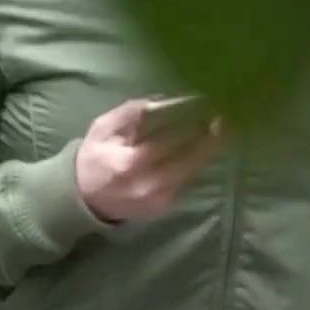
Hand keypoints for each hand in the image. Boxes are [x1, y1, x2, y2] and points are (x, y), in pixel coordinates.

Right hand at [74, 99, 221, 222]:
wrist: (84, 199)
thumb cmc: (94, 157)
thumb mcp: (103, 128)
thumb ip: (130, 113)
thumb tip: (162, 101)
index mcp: (129, 163)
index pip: (169, 141)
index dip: (190, 123)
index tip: (206, 106)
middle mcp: (148, 186)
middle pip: (190, 160)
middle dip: (210, 139)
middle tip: (224, 119)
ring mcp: (159, 201)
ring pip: (192, 172)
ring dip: (207, 151)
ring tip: (219, 130)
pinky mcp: (164, 208)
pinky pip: (186, 182)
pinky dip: (195, 164)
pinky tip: (201, 149)